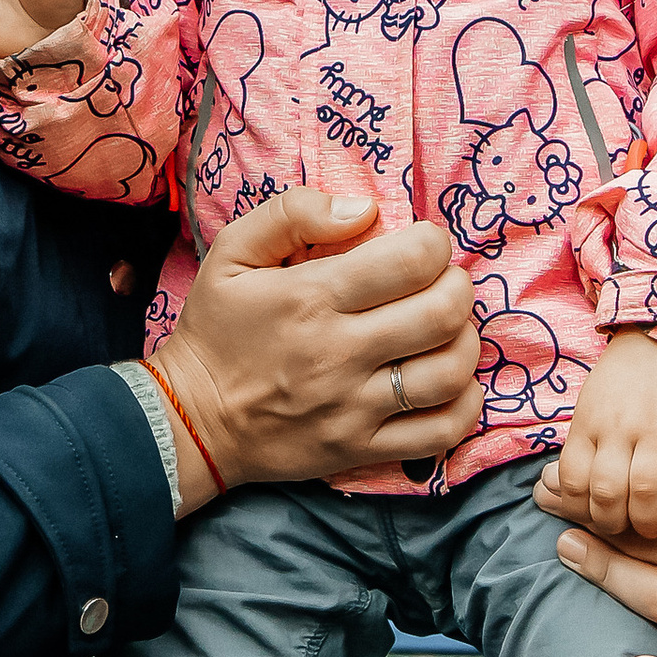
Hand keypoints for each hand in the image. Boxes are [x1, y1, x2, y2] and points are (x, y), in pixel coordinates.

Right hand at [150, 184, 481, 506]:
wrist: (191, 418)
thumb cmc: (216, 329)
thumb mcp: (231, 252)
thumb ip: (291, 214)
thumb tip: (363, 209)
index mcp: (312, 298)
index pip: (412, 261)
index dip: (433, 243)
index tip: (422, 245)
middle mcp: (340, 353)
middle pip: (442, 313)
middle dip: (457, 287)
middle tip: (442, 284)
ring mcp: (355, 406)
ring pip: (449, 372)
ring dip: (465, 342)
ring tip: (448, 330)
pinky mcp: (362, 448)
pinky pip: (440, 431)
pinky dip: (464, 405)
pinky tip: (451, 382)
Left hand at [544, 330, 656, 543]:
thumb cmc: (627, 381)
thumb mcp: (592, 406)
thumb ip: (582, 448)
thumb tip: (551, 493)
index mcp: (589, 421)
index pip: (571, 479)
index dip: (578, 510)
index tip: (590, 522)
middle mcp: (620, 425)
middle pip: (607, 492)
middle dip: (613, 524)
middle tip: (624, 533)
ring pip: (646, 491)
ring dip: (647, 523)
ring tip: (652, 532)